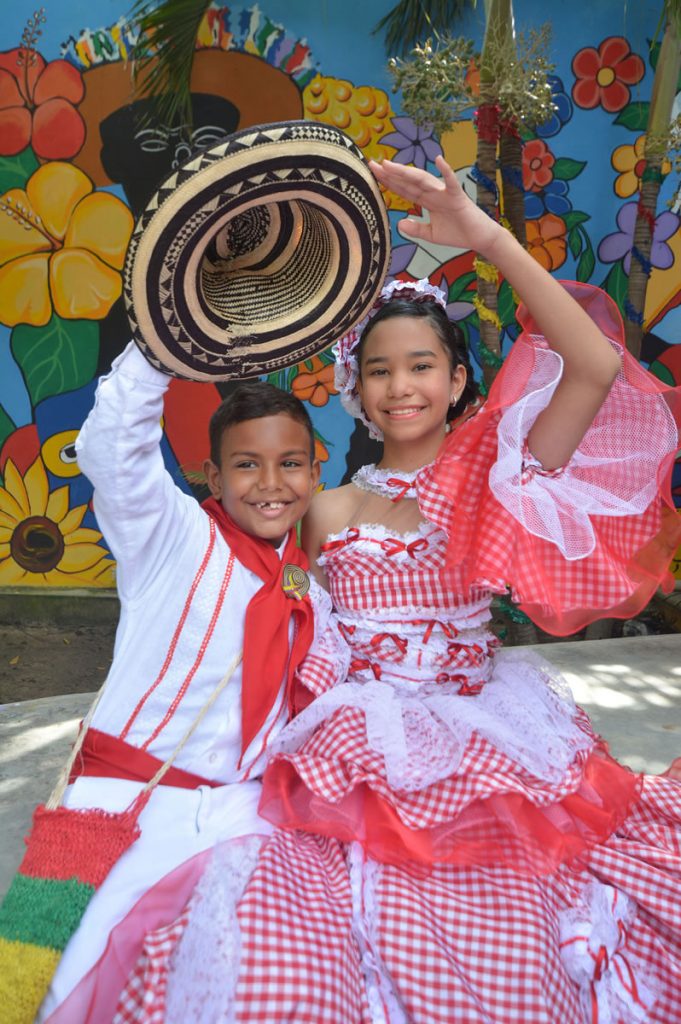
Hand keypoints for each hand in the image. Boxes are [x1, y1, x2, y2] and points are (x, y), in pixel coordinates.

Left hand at [369, 155, 501, 256]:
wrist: (479, 238)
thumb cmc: (458, 233)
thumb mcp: (431, 234)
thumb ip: (416, 229)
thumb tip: (399, 224)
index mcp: (427, 200)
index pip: (404, 189)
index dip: (389, 182)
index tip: (374, 173)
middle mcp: (434, 193)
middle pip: (408, 181)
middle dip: (391, 173)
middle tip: (372, 163)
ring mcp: (445, 193)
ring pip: (423, 180)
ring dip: (406, 172)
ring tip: (390, 165)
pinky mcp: (458, 197)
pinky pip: (451, 182)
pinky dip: (446, 171)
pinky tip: (439, 160)